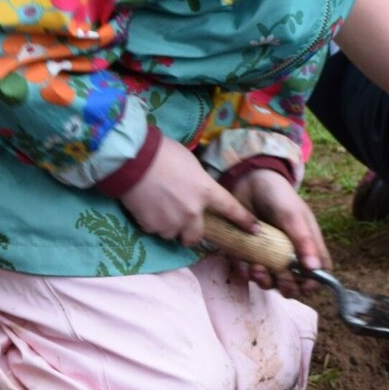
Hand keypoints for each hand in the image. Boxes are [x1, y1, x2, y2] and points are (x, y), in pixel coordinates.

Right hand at [119, 136, 257, 248]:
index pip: (230, 209)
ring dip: (168, 226)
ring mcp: (172, 221)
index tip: (254, 229)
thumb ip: (198, 182)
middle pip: (196, 236)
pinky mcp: (151, 226)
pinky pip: (154, 229)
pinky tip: (145, 206)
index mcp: (205, 191)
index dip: (243, 220)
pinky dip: (151, 222)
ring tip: (157, 207)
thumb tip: (194, 190)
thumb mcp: (191, 164)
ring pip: (172, 234)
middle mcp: (192, 211)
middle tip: (181, 224)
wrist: (134, 159)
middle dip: (190, 233)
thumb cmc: (164, 153)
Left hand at [225, 168, 328, 296]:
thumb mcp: (294, 217)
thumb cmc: (279, 196)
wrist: (249, 181)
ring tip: (257, 269)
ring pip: (271, 282)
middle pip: (293, 284)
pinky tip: (244, 266)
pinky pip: (248, 272)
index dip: (312, 284)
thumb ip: (304, 241)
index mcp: (307, 246)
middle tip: (278, 277)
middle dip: (286, 286)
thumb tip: (315, 268)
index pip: (317, 274)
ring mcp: (269, 255)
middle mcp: (289, 255)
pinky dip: (246, 274)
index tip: (302, 284)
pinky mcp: (249, 253)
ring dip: (265, 282)